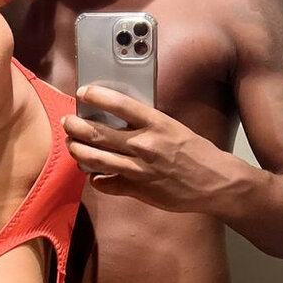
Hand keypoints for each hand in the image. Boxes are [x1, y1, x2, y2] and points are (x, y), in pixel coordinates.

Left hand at [63, 85, 246, 213]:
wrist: (215, 182)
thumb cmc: (195, 152)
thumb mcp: (173, 128)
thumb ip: (146, 124)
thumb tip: (118, 119)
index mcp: (156, 123)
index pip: (119, 104)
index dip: (96, 96)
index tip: (83, 93)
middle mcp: (144, 144)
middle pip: (98, 133)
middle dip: (76, 126)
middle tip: (68, 122)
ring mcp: (139, 168)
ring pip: (95, 159)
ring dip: (78, 151)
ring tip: (71, 144)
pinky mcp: (137, 189)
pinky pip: (106, 183)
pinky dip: (95, 178)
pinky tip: (93, 174)